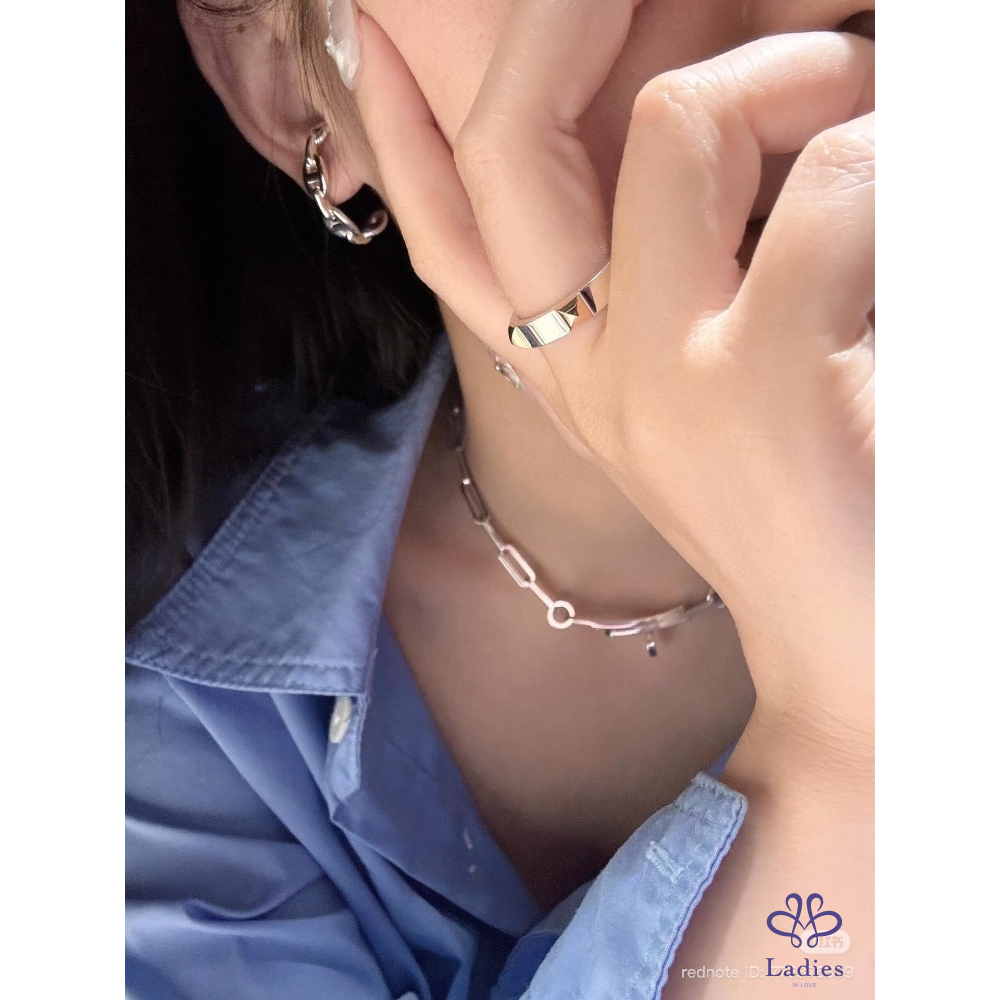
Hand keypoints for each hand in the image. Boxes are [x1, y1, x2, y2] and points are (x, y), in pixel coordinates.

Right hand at [354, 1, 873, 739]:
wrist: (864, 653)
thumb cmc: (801, 506)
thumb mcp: (688, 390)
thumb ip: (649, 277)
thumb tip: (660, 133)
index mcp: (563, 372)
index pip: (441, 230)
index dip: (398, 121)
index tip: (369, 35)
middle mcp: (585, 372)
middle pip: (504, 146)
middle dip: (557, 19)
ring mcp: (662, 377)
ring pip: (677, 119)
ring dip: (791, 70)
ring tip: (857, 99)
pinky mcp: (762, 384)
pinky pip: (836, 173)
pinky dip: (900, 146)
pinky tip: (926, 195)